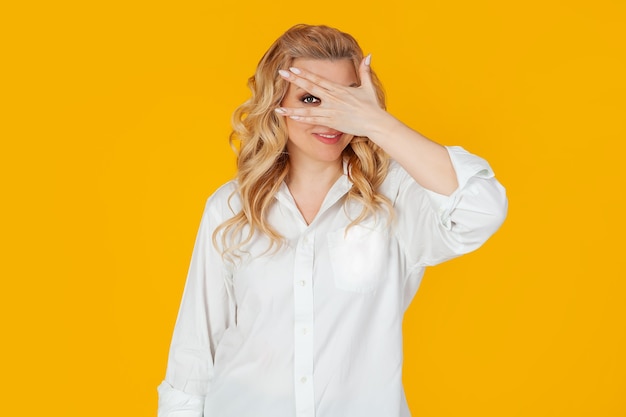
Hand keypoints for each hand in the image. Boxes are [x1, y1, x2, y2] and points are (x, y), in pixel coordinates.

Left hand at [275, 55, 390, 138]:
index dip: (305, 74)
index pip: (318, 79)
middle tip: (281, 73)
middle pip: (311, 87)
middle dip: (295, 80)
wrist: (376, 123)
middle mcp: (333, 99)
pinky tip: (292, 119)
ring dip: (292, 109)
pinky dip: (303, 120)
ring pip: (308, 109)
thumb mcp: (368, 87)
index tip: (292, 68)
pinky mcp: (333, 122)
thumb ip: (364, 71)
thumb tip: (368, 55)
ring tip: (278, 108)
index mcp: (339, 89)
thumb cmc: (372, 106)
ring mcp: (332, 111)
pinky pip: (314, 121)